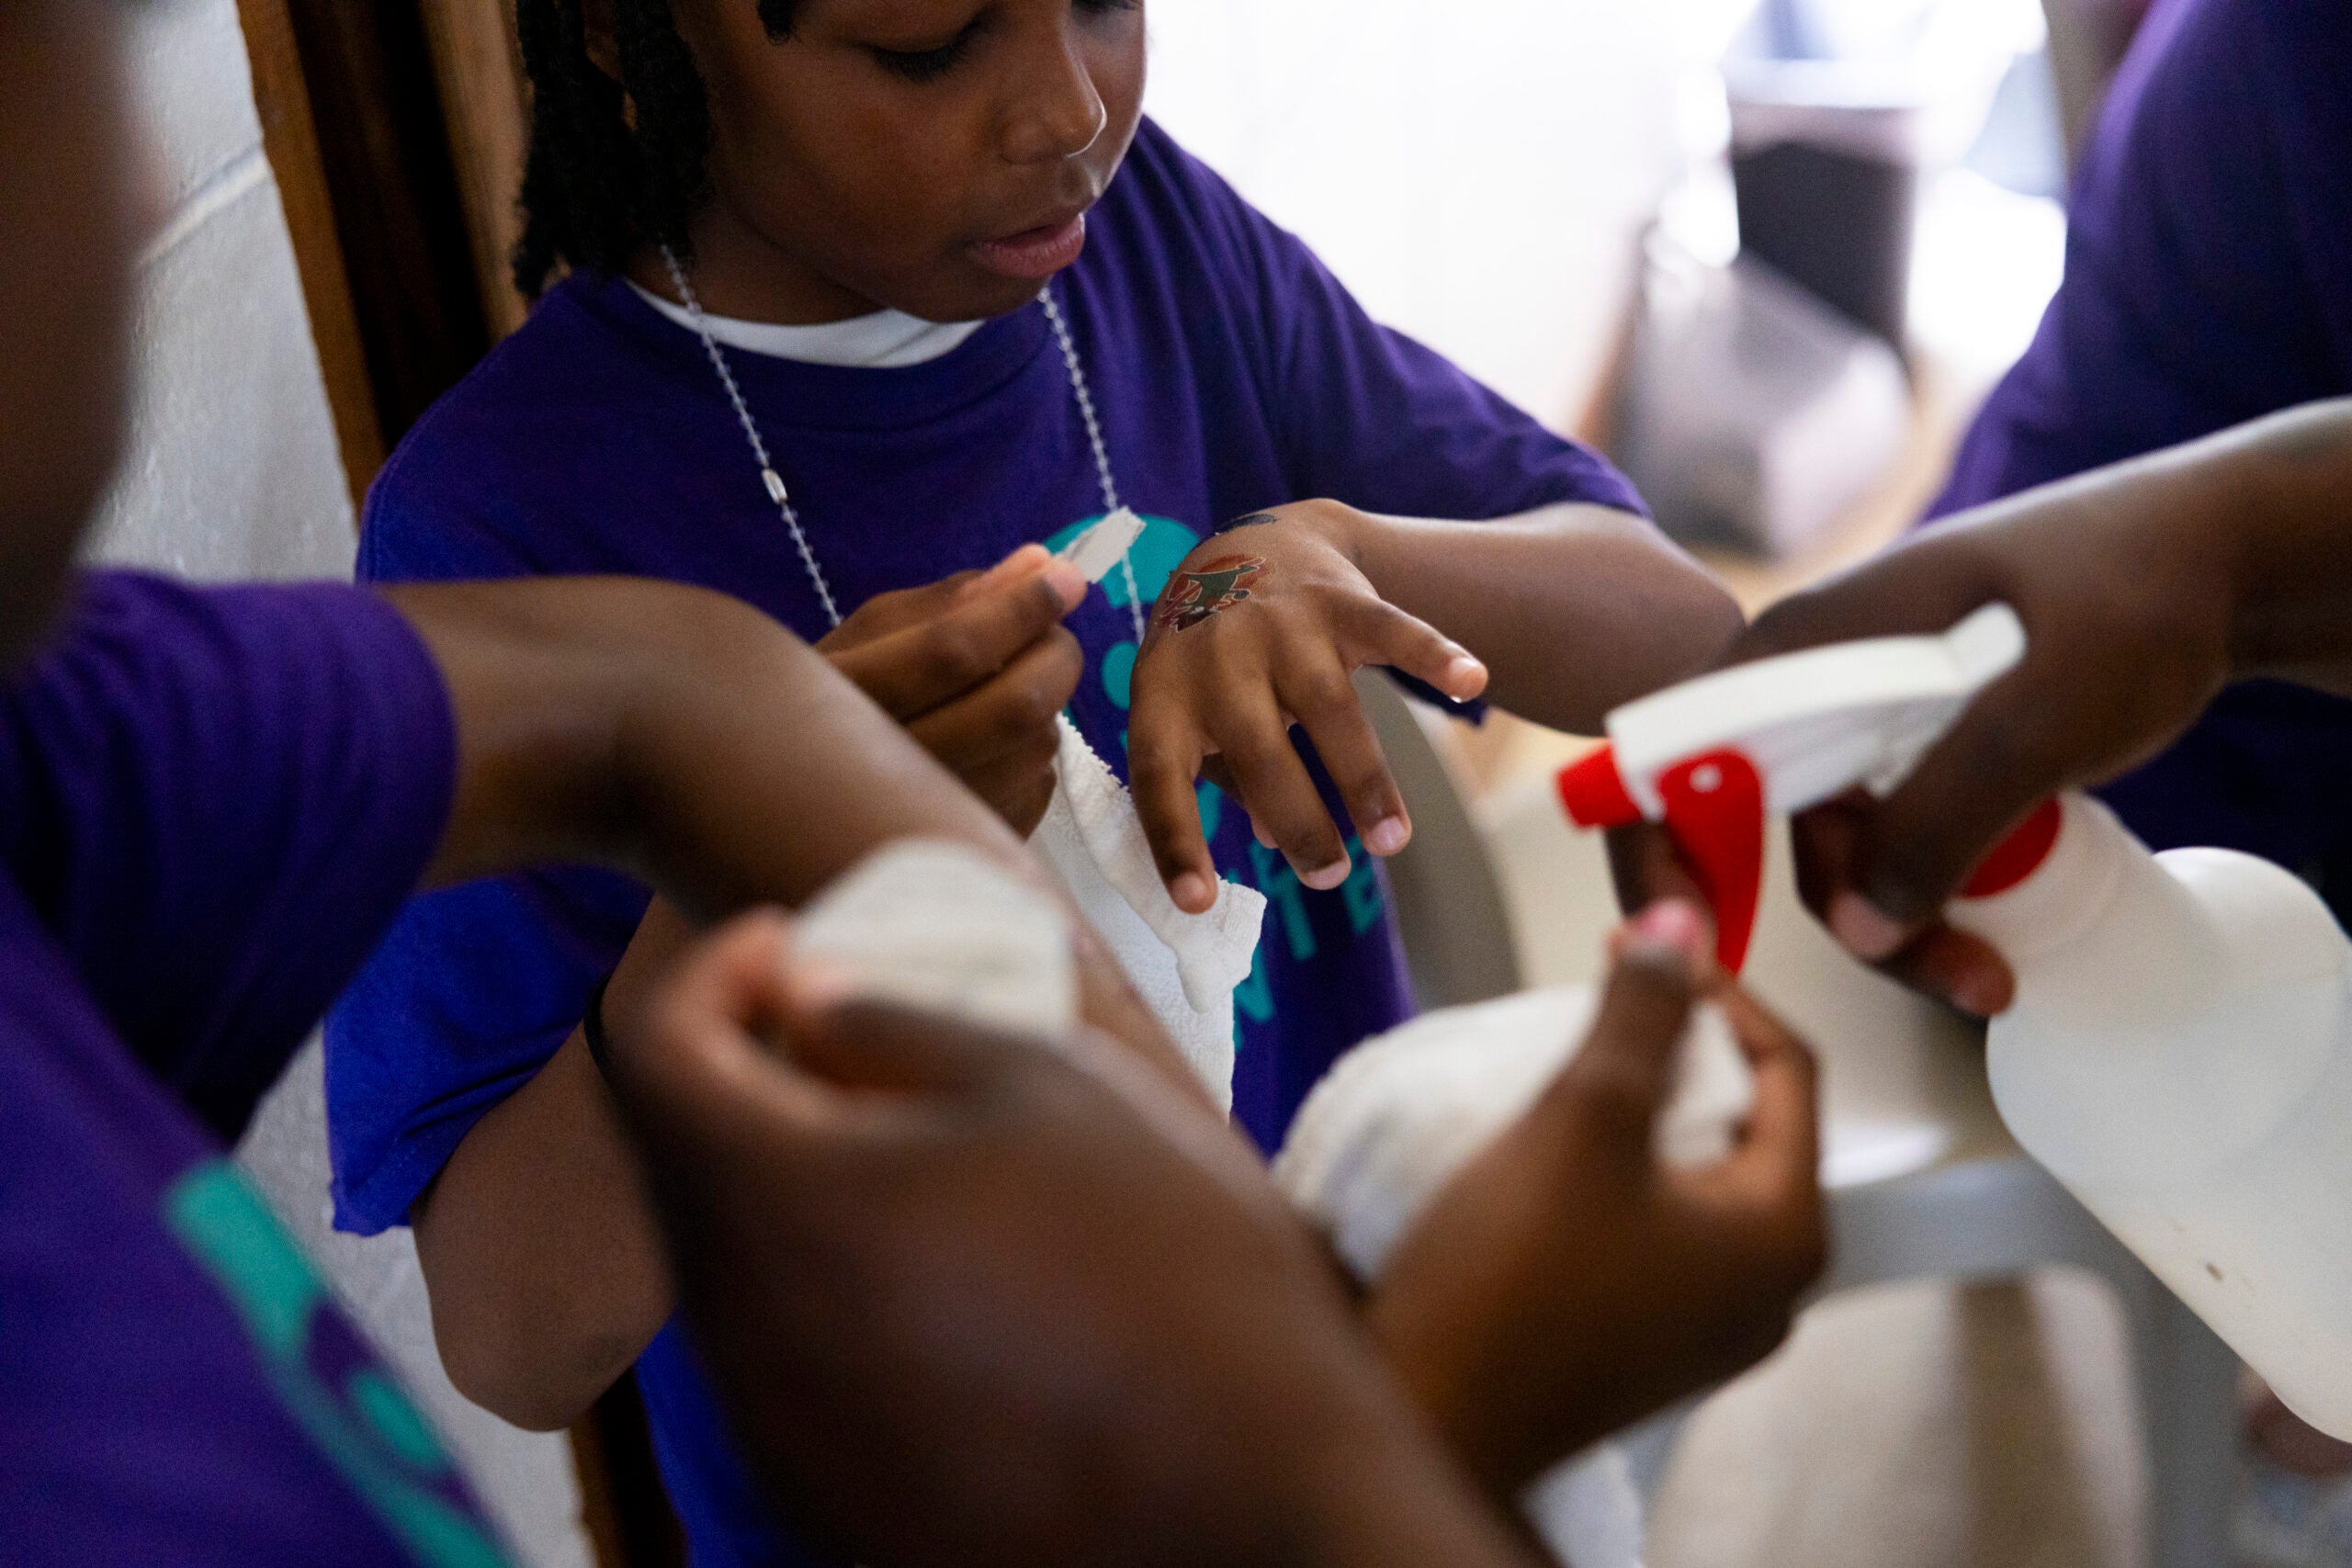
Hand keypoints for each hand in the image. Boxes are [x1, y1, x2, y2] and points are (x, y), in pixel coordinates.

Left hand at [608, 911, 1529, 1567]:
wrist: (1262, 1487)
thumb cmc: (1169, 1260)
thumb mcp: (1043, 1086)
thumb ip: (893, 1022)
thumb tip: (805, 997)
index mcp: (784, 1204)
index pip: (659, 1054)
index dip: (713, 971)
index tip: (790, 942)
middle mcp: (742, 1335)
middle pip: (683, 1166)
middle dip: (748, 1077)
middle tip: (856, 1037)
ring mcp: (776, 1438)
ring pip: (733, 1273)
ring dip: (792, 1189)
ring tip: (919, 1162)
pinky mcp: (826, 1505)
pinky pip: (787, 1371)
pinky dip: (830, 1296)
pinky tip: (948, 1284)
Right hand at [819, 545, 1084, 837]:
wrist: (809, 798)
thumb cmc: (846, 694)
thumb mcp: (873, 634)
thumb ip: (952, 599)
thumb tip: (1039, 564)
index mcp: (849, 694)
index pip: (954, 651)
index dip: (1020, 610)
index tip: (1066, 577)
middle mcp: (888, 768)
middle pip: (1015, 707)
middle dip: (1056, 656)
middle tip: (1054, 635)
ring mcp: (933, 820)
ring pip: (1037, 746)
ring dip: (1043, 705)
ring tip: (1006, 692)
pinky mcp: (969, 845)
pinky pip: (1038, 785)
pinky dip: (1032, 751)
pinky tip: (994, 747)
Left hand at [1128, 503, 1488, 912]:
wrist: (1250, 539)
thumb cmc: (1213, 659)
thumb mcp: (1193, 713)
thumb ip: (1226, 778)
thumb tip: (1269, 843)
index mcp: (1162, 693)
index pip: (1158, 778)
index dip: (1175, 841)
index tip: (1198, 902)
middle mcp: (1216, 656)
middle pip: (1259, 750)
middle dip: (1299, 821)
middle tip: (1329, 878)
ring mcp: (1279, 623)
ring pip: (1328, 707)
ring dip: (1364, 780)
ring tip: (1392, 841)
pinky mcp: (1338, 599)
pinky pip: (1391, 629)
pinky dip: (1434, 655)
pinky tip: (1471, 683)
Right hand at [1368, 901, 1824, 1494]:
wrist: (1425, 1417)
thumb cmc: (1510, 1280)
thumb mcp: (1583, 1118)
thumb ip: (1641, 1013)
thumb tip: (1680, 928)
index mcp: (1785, 1235)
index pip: (1789, 1070)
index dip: (1718, 994)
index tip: (1642, 954)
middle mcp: (1767, 1291)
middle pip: (1744, 1124)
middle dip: (1675, 1053)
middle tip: (1599, 1007)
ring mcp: (1705, 1326)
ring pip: (1693, 1175)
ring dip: (1638, 1110)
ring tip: (1566, 1071)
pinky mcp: (1642, 1342)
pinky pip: (1653, 1227)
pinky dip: (1615, 1173)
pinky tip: (1548, 1152)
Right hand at [1715, 481, 2234, 1012]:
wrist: (2218, 563)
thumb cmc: (2130, 599)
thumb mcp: (2038, 712)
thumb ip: (1941, 814)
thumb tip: (1859, 925)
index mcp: (1803, 643)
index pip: (1682, 753)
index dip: (1670, 852)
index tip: (1700, 942)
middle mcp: (1813, 678)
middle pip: (1767, 828)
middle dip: (1848, 916)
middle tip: (1964, 978)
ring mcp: (1864, 714)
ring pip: (1841, 849)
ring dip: (1903, 923)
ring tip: (1999, 973)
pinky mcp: (1915, 747)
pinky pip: (1890, 841)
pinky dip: (1932, 896)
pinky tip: (1997, 926)